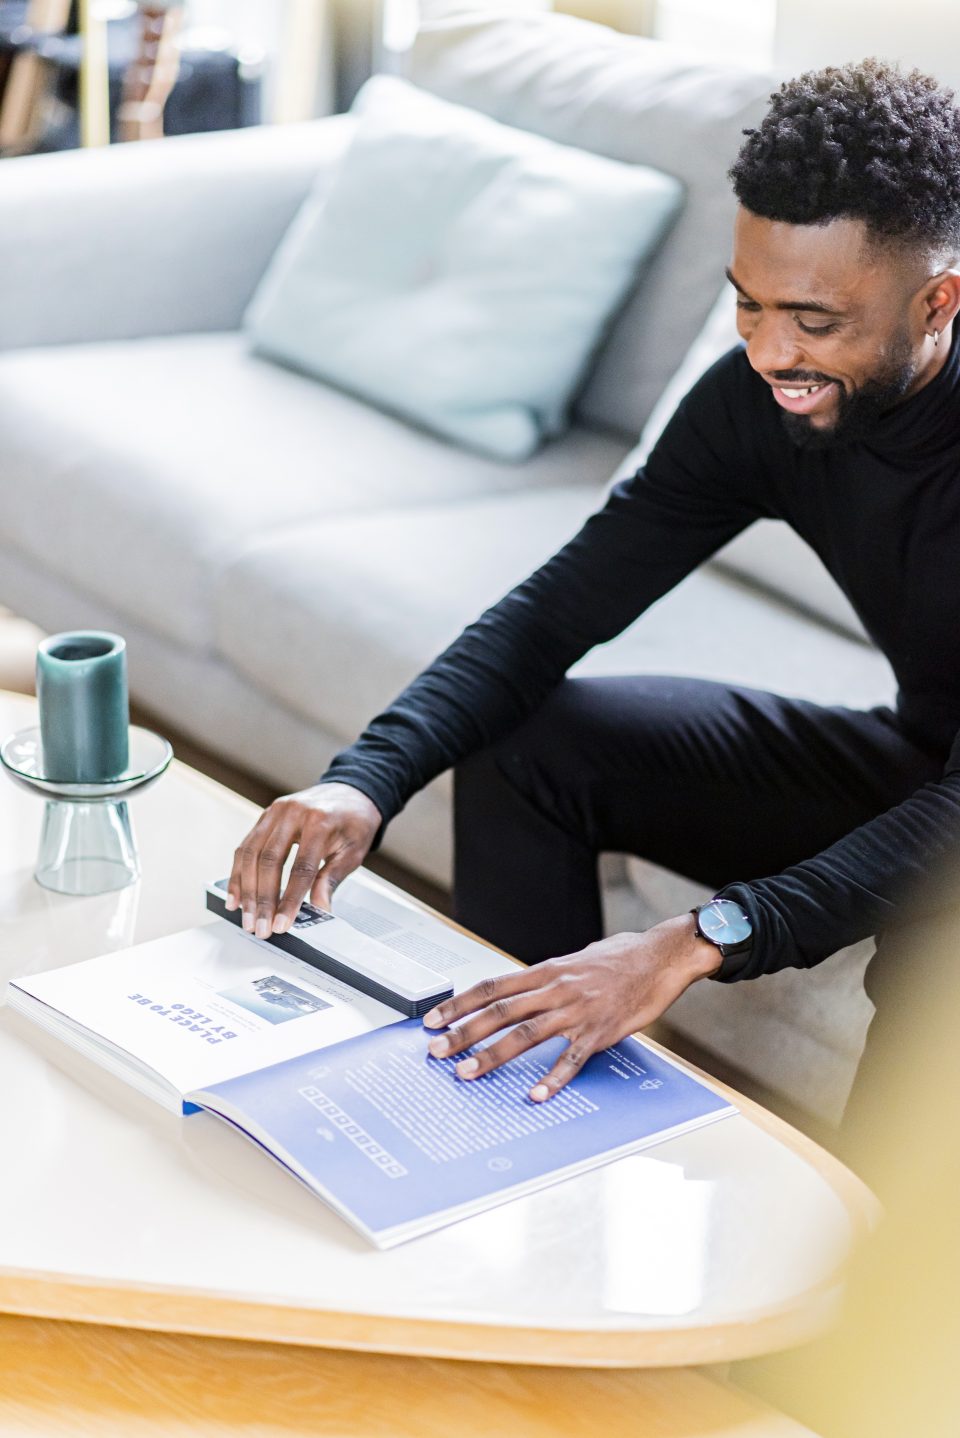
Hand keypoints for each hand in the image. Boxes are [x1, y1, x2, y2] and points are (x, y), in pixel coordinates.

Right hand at [227, 782, 381, 937]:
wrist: (350, 793)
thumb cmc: (353, 823)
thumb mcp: (353, 852)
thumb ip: (331, 879)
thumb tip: (319, 910)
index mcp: (320, 822)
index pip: (301, 868)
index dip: (289, 899)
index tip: (282, 924)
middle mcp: (293, 814)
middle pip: (270, 861)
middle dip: (262, 900)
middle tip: (261, 927)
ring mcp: (275, 812)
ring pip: (251, 854)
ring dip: (246, 891)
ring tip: (247, 918)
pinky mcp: (265, 816)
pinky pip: (246, 847)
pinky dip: (238, 874)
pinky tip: (236, 897)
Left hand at [422, 915, 720, 1100]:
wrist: (661, 956)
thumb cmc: (621, 957)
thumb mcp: (575, 960)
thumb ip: (548, 978)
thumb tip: (524, 991)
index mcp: (547, 971)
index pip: (492, 988)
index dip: (460, 1004)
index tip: (433, 1018)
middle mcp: (556, 989)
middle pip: (500, 1012)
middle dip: (463, 1032)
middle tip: (435, 1051)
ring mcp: (577, 1011)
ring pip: (526, 1035)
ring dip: (492, 1055)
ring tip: (466, 1073)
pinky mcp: (600, 1032)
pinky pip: (571, 1060)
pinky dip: (551, 1079)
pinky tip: (534, 1096)